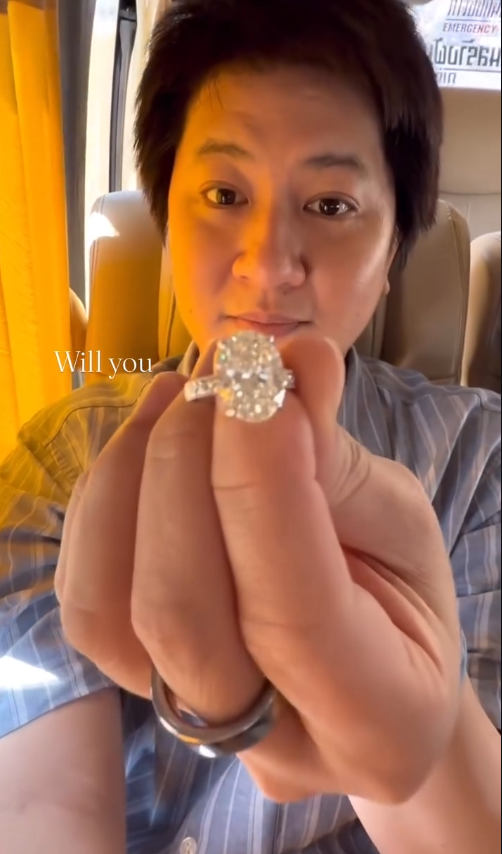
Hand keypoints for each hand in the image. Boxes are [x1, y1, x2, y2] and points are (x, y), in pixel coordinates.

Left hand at [55, 334, 461, 803]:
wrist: (373, 679)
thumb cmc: (405, 602)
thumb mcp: (402, 526)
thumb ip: (339, 461)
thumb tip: (293, 363)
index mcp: (377, 716)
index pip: (291, 609)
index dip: (259, 486)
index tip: (258, 382)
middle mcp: (267, 741)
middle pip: (178, 613)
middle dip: (184, 467)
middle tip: (224, 374)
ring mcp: (187, 717)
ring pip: (106, 611)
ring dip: (129, 476)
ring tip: (182, 393)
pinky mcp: (135, 677)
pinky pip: (87, 595)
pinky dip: (104, 500)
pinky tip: (150, 436)